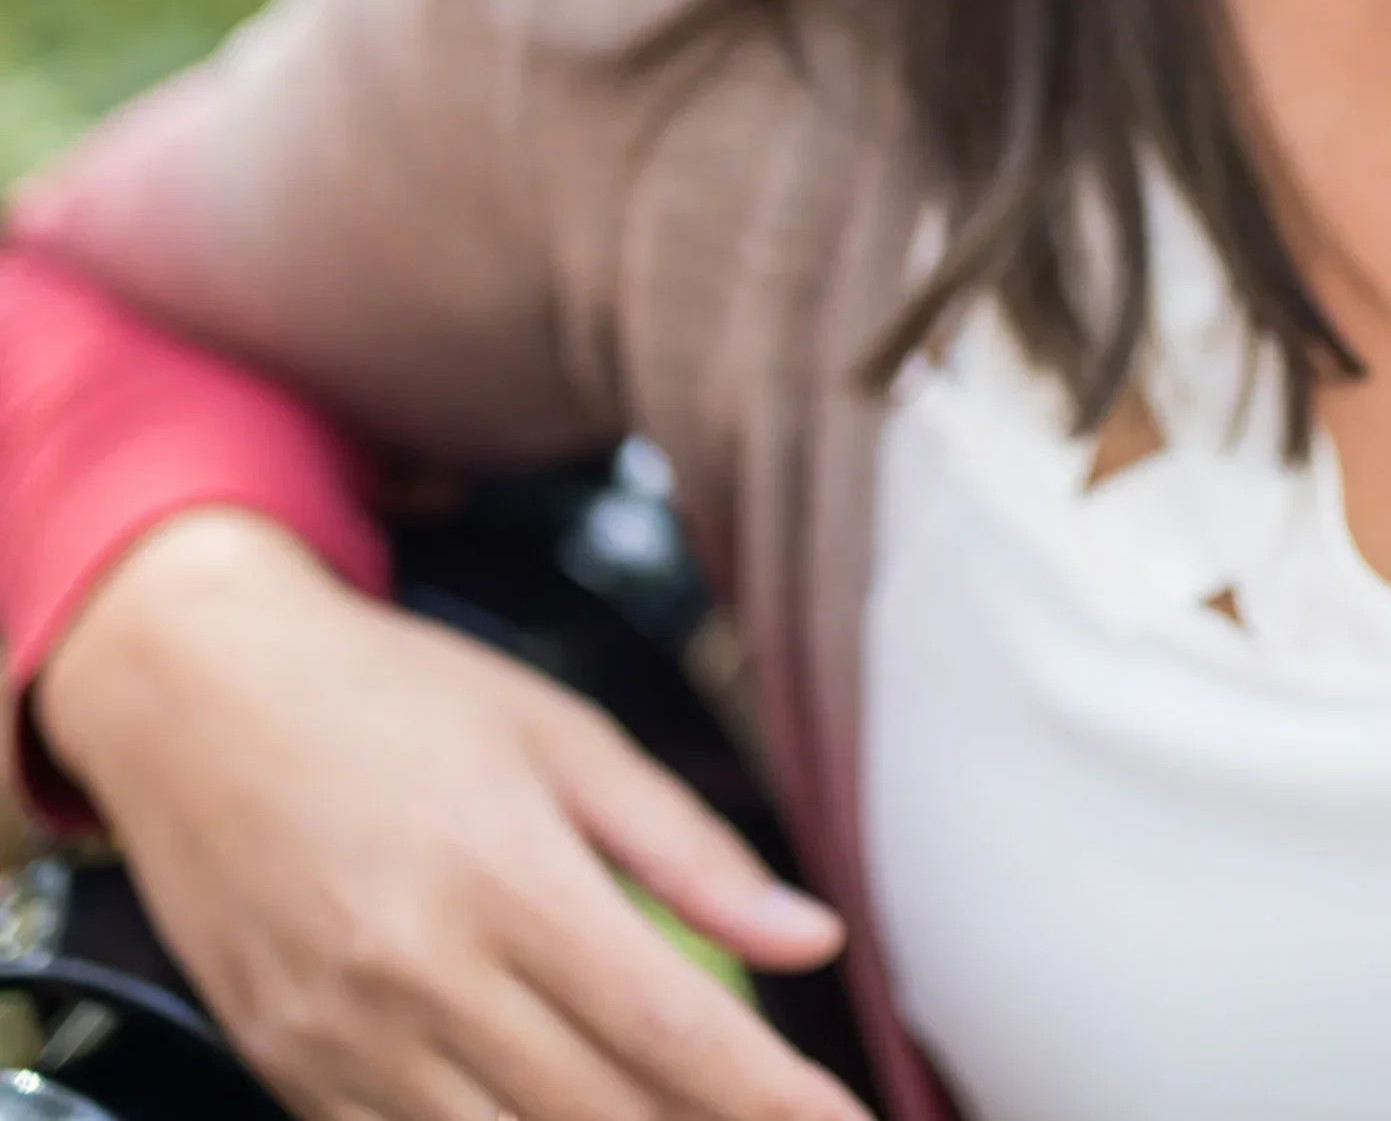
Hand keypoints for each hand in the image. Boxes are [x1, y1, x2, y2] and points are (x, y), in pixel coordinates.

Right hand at [37, 510, 868, 1120]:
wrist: (194, 694)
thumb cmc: (395, 694)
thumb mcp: (562, 733)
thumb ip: (690, 848)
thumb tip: (815, 938)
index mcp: (509, 878)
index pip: (671, 1028)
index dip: (770, 1098)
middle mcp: (424, 977)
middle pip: (598, 1117)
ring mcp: (345, 1042)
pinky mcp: (290, 1074)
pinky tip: (556, 1119)